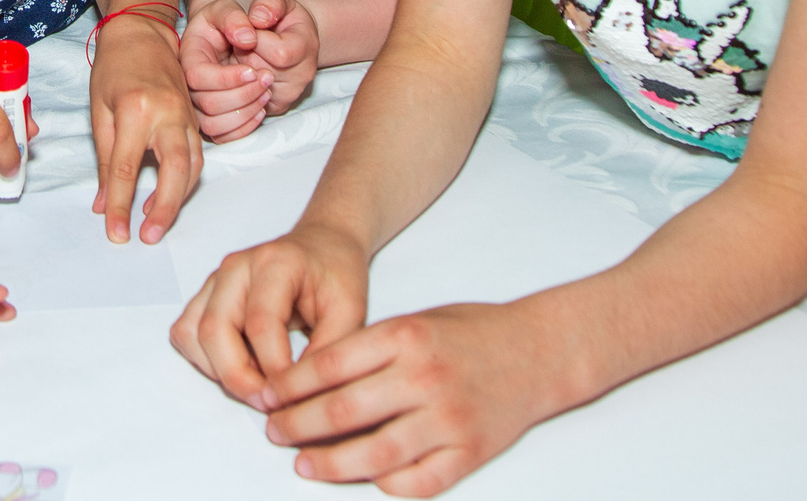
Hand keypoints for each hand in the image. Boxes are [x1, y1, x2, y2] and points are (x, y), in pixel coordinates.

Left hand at [88, 12, 203, 241]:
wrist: (142, 32)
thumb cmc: (114, 67)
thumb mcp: (99, 111)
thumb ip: (104, 160)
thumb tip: (103, 204)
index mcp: (136, 110)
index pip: (126, 169)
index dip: (119, 206)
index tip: (115, 233)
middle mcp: (167, 114)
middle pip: (174, 172)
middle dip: (164, 209)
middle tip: (149, 236)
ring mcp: (186, 116)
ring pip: (193, 167)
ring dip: (178, 199)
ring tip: (156, 222)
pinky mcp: (195, 119)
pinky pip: (198, 156)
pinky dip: (187, 181)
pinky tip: (169, 194)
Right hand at [172, 221, 368, 404]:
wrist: (323, 246)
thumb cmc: (337, 275)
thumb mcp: (352, 311)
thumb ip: (329, 352)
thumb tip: (302, 397)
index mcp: (276, 263)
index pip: (260, 324)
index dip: (274, 370)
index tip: (294, 398)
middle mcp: (237, 267)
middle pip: (215, 330)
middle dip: (239, 379)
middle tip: (270, 404)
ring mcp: (216, 279)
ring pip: (192, 333)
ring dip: (218, 371)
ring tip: (258, 386)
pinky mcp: (206, 295)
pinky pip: (186, 333)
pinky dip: (205, 360)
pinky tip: (240, 368)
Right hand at [182, 0, 271, 141]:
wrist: (223, 35)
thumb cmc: (223, 21)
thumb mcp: (225, 8)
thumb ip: (233, 17)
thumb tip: (248, 39)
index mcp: (187, 58)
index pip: (198, 77)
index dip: (227, 78)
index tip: (254, 70)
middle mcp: (187, 86)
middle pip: (208, 104)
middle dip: (243, 94)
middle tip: (267, 77)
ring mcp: (197, 105)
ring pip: (214, 125)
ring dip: (245, 112)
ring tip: (266, 92)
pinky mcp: (210, 119)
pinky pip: (222, 136)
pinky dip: (244, 128)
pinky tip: (261, 109)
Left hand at [242, 0, 322, 118]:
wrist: (294, 40)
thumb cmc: (283, 19)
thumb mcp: (277, 1)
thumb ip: (268, 4)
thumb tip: (257, 20)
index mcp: (306, 48)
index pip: (278, 53)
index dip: (257, 39)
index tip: (252, 30)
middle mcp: (302, 76)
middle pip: (260, 70)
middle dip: (244, 54)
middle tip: (247, 43)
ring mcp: (290, 95)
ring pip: (251, 87)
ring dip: (242, 70)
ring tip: (249, 55)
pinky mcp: (276, 107)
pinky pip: (250, 101)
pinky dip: (243, 84)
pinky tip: (248, 70)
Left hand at [258, 301, 567, 495]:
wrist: (541, 350)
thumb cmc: (472, 332)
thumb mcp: (414, 321)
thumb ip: (369, 350)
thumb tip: (310, 383)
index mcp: (405, 336)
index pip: (328, 366)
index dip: (288, 386)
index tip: (265, 397)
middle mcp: (424, 377)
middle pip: (343, 412)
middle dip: (297, 426)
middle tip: (274, 432)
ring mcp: (449, 419)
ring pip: (375, 454)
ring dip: (331, 464)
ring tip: (303, 464)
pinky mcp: (470, 452)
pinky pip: (419, 482)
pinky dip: (387, 485)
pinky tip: (366, 480)